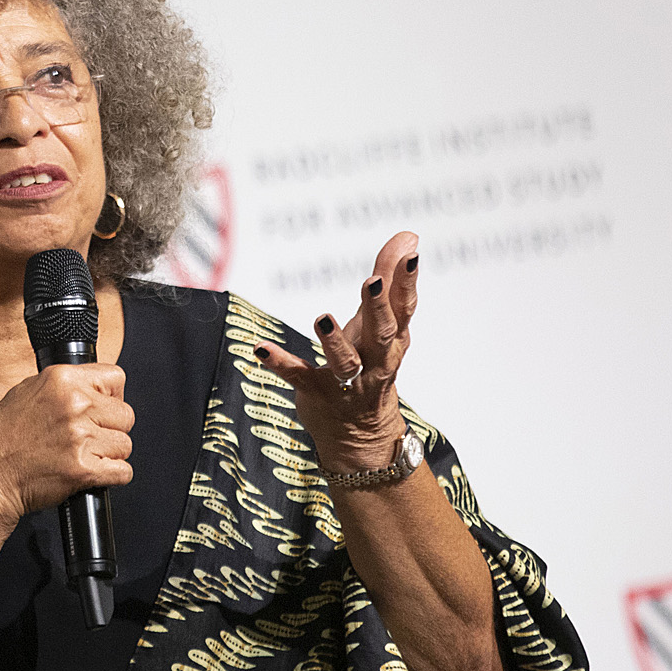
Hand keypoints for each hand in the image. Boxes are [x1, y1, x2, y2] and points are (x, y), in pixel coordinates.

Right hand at [0, 363, 132, 526]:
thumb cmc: (1, 439)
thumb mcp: (26, 391)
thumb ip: (63, 386)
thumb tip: (92, 388)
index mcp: (61, 380)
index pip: (115, 378)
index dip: (112, 396)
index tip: (103, 409)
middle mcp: (74, 404)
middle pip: (125, 414)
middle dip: (111, 428)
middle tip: (89, 438)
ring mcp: (80, 437)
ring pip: (125, 445)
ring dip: (109, 454)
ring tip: (83, 456)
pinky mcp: (83, 469)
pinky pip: (123, 471)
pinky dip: (111, 477)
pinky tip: (91, 473)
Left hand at [255, 231, 418, 473]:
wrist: (362, 435)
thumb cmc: (372, 364)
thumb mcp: (381, 323)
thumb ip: (390, 278)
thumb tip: (409, 236)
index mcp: (392, 340)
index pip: (404, 309)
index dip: (407, 284)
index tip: (410, 257)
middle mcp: (375, 361)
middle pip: (381, 334)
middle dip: (378, 308)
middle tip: (371, 282)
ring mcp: (347, 382)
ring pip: (345, 362)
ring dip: (334, 341)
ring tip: (321, 318)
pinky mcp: (317, 394)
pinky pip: (300, 378)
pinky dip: (281, 363)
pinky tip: (260, 349)